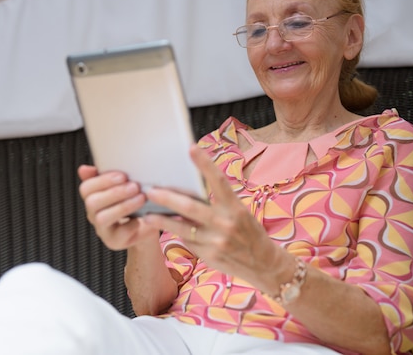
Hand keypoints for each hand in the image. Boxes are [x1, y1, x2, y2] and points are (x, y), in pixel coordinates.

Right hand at [78, 165, 159, 249]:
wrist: (148, 223)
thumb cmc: (134, 200)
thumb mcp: (123, 185)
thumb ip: (106, 175)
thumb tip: (84, 169)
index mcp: (93, 197)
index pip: (86, 188)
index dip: (102, 180)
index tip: (122, 175)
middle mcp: (93, 214)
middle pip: (91, 202)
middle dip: (114, 193)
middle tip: (134, 186)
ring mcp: (103, 229)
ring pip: (102, 218)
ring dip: (123, 207)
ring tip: (141, 198)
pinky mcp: (115, 241)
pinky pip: (119, 234)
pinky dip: (131, 224)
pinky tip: (143, 217)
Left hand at [143, 145, 283, 289]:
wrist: (264, 264)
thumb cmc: (249, 233)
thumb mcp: (240, 214)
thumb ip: (218, 204)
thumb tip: (189, 192)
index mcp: (235, 207)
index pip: (219, 181)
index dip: (205, 164)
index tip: (191, 148)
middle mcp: (226, 223)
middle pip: (191, 207)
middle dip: (168, 198)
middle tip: (151, 190)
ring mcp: (216, 240)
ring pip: (182, 227)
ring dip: (162, 219)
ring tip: (148, 214)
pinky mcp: (209, 255)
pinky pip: (187, 240)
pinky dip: (176, 232)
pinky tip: (166, 227)